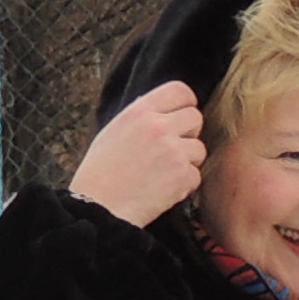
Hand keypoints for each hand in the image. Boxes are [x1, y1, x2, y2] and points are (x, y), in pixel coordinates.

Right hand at [69, 82, 205, 226]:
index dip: (186, 104)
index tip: (181, 117)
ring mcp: (173, 151)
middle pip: (196, 117)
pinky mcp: (182, 176)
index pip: (180, 90)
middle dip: (188, 134)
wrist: (98, 209)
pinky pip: (196, 175)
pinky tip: (162, 190)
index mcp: (139, 112)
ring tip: (162, 174)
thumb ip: (140, 117)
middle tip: (171, 151)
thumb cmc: (99, 174)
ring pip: (199, 149)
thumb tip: (162, 108)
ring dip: (187, 162)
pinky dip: (184, 185)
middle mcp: (159, 127)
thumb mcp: (113, 132)